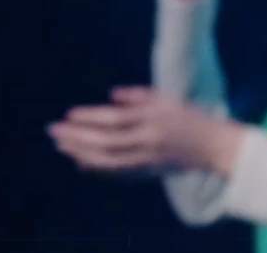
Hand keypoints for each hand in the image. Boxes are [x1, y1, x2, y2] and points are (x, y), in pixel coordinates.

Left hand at [47, 86, 242, 176]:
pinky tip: (80, 160)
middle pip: (106, 141)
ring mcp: (147, 157)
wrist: (212, 145)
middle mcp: (149, 139)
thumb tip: (110, 96)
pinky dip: (95, 166)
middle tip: (54, 131)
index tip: (69, 114)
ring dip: (81, 153)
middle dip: (78, 136)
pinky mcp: (146, 169)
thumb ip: (138, 96)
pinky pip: (115, 170)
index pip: (115, 119)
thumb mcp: (168, 98)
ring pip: (107, 159)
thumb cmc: (190, 115)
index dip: (90, 117)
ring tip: (61, 145)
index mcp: (154, 117)